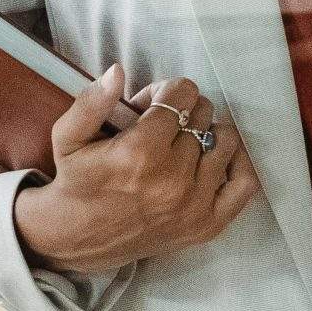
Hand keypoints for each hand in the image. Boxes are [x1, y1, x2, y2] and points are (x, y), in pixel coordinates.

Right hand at [12, 69, 258, 274]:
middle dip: (182, 110)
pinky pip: (244, 184)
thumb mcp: (67, 137)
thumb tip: (118, 71)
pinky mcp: (207, 224)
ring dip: (207, 132)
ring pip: (225, 141)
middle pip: (202, 114)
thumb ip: (92, 101)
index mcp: (140, 152)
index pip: (182, 94)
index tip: (150, 103)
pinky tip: (219, 154)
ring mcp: (195, 204)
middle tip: (161, 124)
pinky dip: (238, 163)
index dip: (165, 90)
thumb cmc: (76, 182)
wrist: (80, 239)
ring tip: (184, 140)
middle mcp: (173, 178)